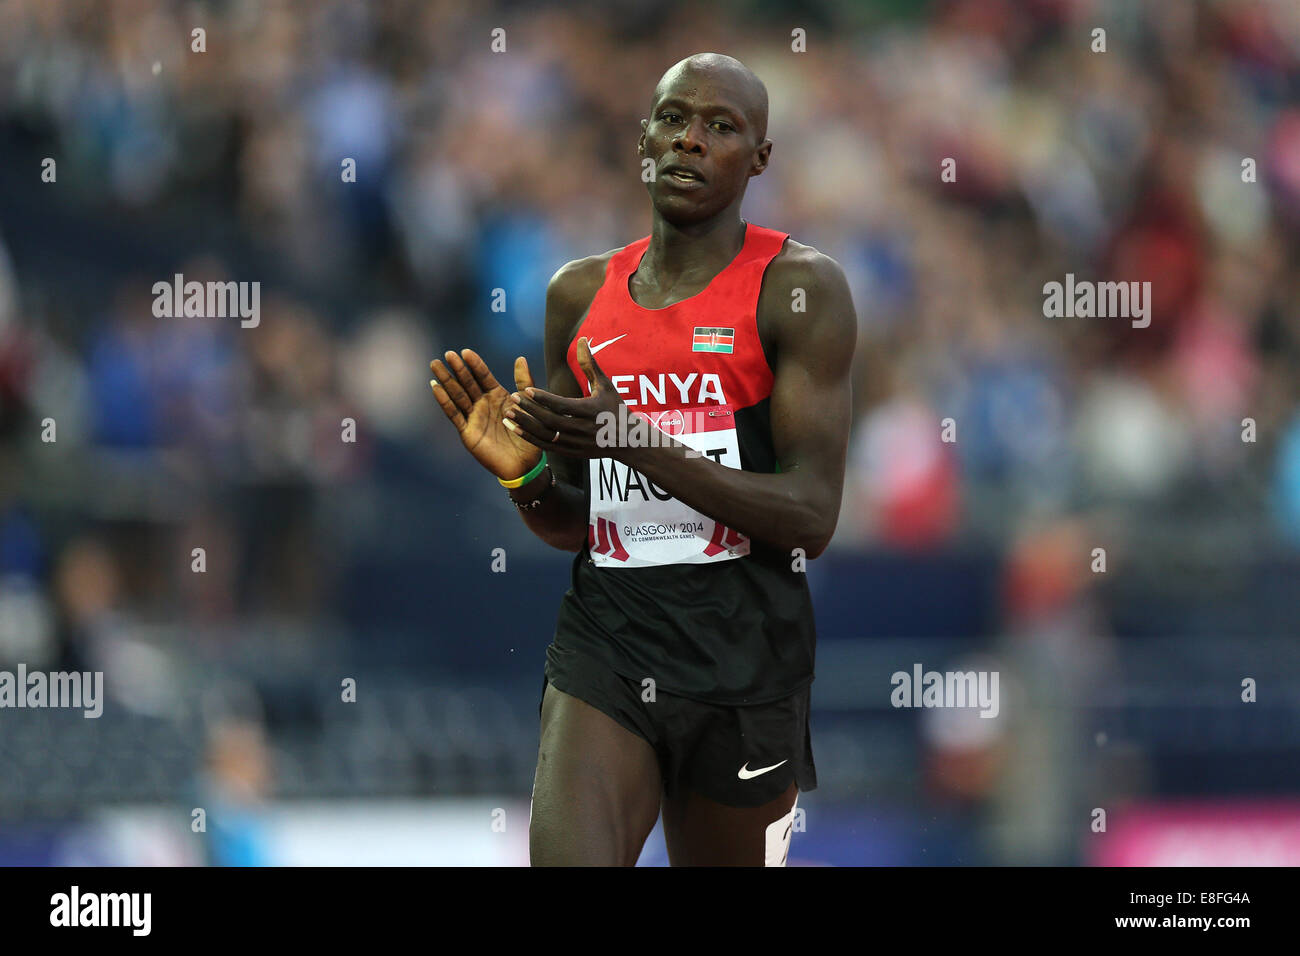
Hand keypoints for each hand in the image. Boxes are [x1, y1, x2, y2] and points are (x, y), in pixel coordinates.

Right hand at [429, 348, 541, 480]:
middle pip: (467, 383)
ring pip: (457, 395)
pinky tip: (435, 387)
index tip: (465, 352)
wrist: (525, 463)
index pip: (483, 376)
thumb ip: (523, 383)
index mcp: (497, 396)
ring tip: (435, 365)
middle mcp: (483, 405)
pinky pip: (454, 414)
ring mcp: (474, 417)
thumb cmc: (529, 435)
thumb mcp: (527, 405)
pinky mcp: (467, 432)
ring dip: (446, 380)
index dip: (474, 364)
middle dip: (457, 369)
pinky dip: (444, 401)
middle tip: (447, 354)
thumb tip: (520, 358)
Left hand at [505, 337, 629, 460]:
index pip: (562, 405)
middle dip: (530, 410)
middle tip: (513, 398)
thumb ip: (590, 364)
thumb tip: (582, 339)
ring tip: (509, 414)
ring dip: (526, 426)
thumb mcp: (605, 385)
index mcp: (590, 411)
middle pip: (551, 421)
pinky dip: (531, 439)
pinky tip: (516, 430)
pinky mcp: (572, 453)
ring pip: (547, 436)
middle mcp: (583, 429)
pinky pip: (548, 447)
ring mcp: (577, 443)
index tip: (527, 390)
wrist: (628, 441)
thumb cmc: (615, 408)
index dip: (544, 398)